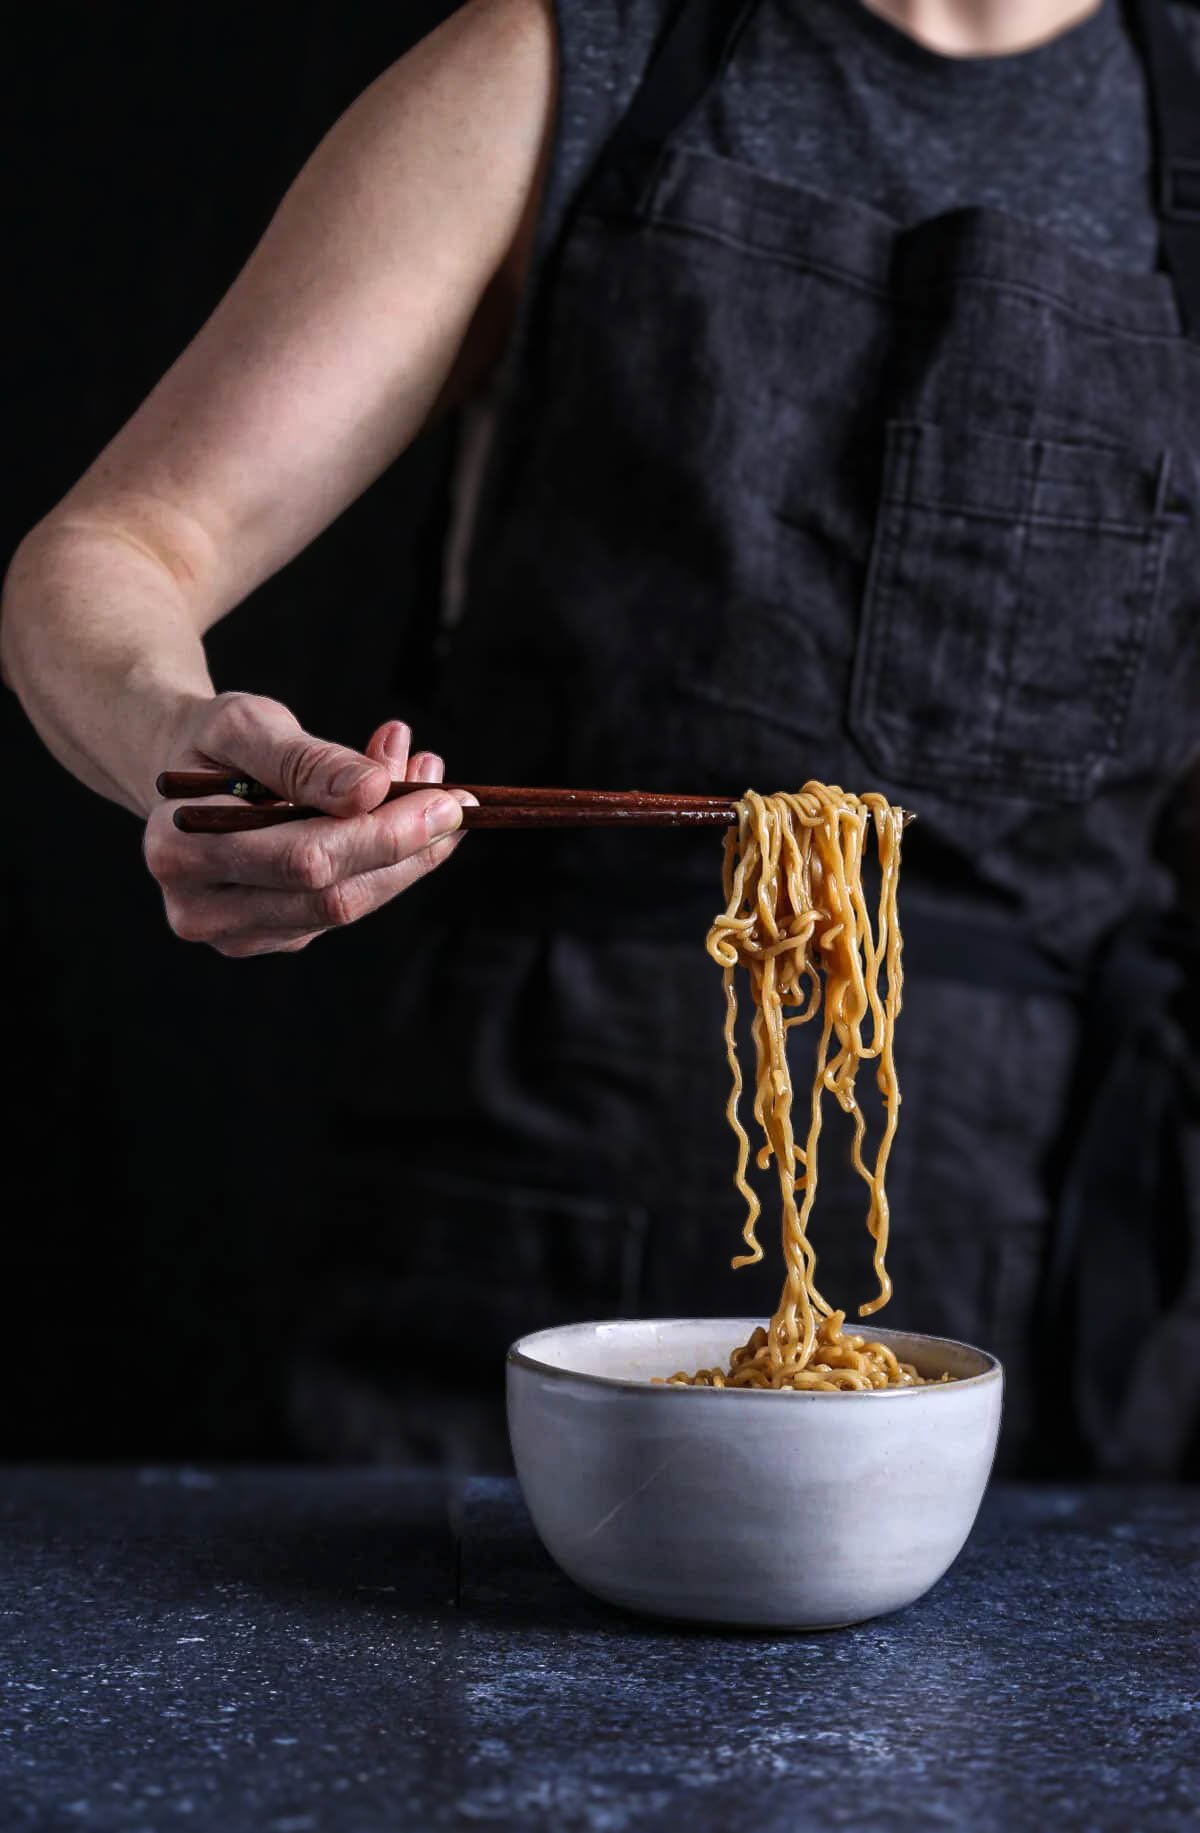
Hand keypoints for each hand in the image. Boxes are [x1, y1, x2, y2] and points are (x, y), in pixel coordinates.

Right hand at [143, 692, 469, 956]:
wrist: (183, 773)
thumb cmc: (212, 744)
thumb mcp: (246, 726)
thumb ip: (305, 759)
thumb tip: (372, 790)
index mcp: (181, 852)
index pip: (304, 859)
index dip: (383, 832)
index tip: (445, 797)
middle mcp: (201, 909)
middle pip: (332, 895)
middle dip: (406, 845)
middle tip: (456, 798)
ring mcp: (237, 933)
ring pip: (348, 906)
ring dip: (406, 851)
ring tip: (431, 788)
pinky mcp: (273, 936)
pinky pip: (345, 907)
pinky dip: (386, 862)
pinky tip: (404, 814)